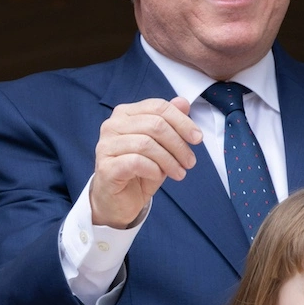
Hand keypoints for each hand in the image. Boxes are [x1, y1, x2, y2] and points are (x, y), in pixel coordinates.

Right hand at [90, 96, 201, 227]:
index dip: (182, 121)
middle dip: (178, 144)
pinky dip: (154, 169)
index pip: (158, 107)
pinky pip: (137, 162)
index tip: (197, 138)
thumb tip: (183, 102)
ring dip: (169, 160)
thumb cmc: (140, 172)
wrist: (118, 202)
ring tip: (179, 173)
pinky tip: (158, 176)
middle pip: (155, 124)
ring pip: (146, 144)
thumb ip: (170, 123)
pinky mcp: (106, 167)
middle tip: (190, 161)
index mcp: (125, 114)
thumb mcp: (161, 146)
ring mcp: (106, 146)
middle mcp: (112, 125)